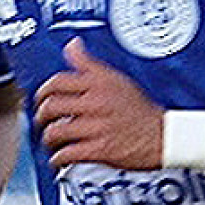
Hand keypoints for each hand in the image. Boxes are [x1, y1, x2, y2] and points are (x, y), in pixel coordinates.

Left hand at [31, 38, 161, 171]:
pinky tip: (59, 159)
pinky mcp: (100, 150)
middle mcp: (96, 103)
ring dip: (47, 139)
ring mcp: (97, 127)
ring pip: (55, 132)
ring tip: (50, 141)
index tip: (39, 99)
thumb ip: (89, 64)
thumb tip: (72, 45)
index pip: (57, 82)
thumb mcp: (116, 78)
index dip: (42, 92)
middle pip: (51, 107)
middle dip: (40, 116)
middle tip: (41, 122)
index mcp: (98, 84)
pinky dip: (57, 159)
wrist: (164, 136)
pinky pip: (68, 154)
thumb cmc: (141, 110)